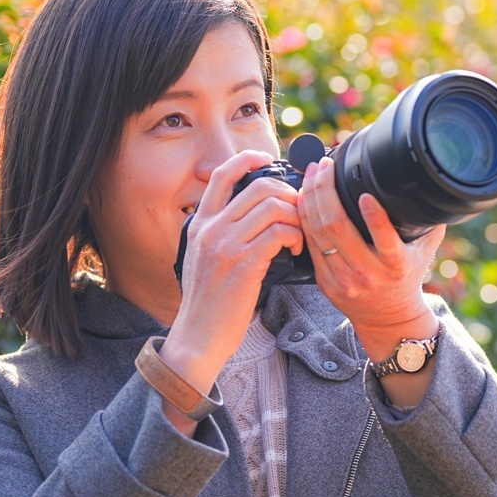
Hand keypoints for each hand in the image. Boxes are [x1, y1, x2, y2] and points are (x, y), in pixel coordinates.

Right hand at [158, 150, 301, 424]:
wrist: (198, 337)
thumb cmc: (208, 303)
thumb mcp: (203, 259)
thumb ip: (220, 234)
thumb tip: (250, 215)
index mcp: (200, 223)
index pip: (222, 174)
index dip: (249, 159)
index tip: (269, 161)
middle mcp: (210, 228)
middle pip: (259, 186)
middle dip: (288, 194)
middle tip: (297, 211)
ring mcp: (226, 245)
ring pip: (273, 206)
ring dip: (296, 217)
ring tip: (298, 234)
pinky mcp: (244, 264)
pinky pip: (279, 232)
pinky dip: (294, 236)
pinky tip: (295, 248)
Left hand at [299, 158, 442, 406]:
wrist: (388, 319)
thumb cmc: (406, 277)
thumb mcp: (424, 252)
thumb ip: (429, 222)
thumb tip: (435, 189)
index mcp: (395, 265)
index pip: (384, 239)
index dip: (373, 216)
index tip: (365, 193)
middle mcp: (368, 273)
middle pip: (337, 227)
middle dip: (326, 191)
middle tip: (323, 166)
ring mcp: (343, 279)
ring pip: (318, 233)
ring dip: (311, 199)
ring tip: (311, 174)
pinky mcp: (325, 282)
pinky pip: (310, 244)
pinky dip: (304, 218)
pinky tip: (303, 199)